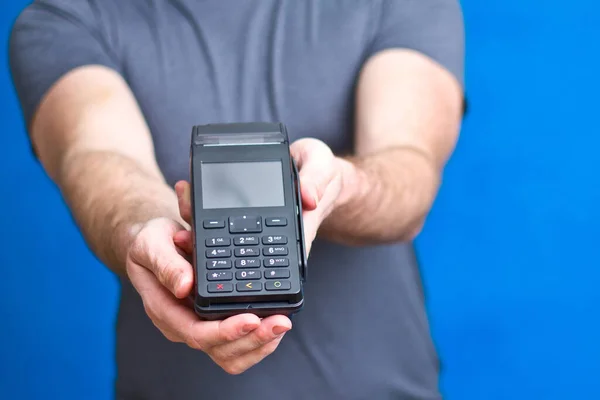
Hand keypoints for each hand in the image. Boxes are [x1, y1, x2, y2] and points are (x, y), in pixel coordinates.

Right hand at [125, 216, 291, 374]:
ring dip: (260, 343)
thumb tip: (184, 286)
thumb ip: (166, 264)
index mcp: (165, 309)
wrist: (152, 243)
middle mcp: (183, 323)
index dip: (226, 332)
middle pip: (219, 349)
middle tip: (281, 322)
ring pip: (231, 353)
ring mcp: (198, 324)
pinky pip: (237, 342)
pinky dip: (258, 337)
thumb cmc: (150, 243)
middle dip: (253, 340)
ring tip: (282, 324)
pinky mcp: (213, 320)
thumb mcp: (151, 244)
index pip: (197, 333)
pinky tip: (274, 322)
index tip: (252, 319)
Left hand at [174, 137, 346, 260]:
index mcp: (292, 228)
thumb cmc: (322, 171)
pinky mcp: (244, 212)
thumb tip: (308, 198)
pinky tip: (185, 194)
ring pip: (224, 235)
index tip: (219, 258)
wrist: (316, 170)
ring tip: (180, 218)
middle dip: (212, 245)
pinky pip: (220, 216)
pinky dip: (202, 209)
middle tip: (184, 237)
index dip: (244, 258)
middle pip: (238, 248)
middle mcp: (270, 233)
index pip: (268, 252)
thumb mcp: (323, 166)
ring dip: (200, 228)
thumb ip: (317, 179)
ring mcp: (255, 225)